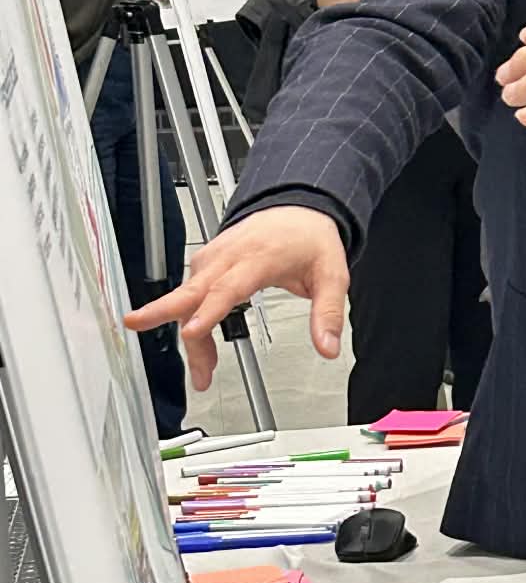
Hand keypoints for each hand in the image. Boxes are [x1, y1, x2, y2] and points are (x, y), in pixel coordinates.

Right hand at [125, 207, 348, 390]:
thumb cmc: (311, 239)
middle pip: (193, 287)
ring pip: (190, 297)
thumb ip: (328, 313)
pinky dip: (191, 318)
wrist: (299, 210)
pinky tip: (198, 342)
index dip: (207, 311)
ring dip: (191, 334)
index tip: (191, 332)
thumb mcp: (332, 276)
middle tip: (136, 326)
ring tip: (203, 372)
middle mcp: (230, 255)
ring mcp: (215, 257)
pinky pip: (192, 292)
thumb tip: (328, 347)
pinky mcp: (208, 262)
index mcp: (259, 257)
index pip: (227, 287)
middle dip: (163, 310)